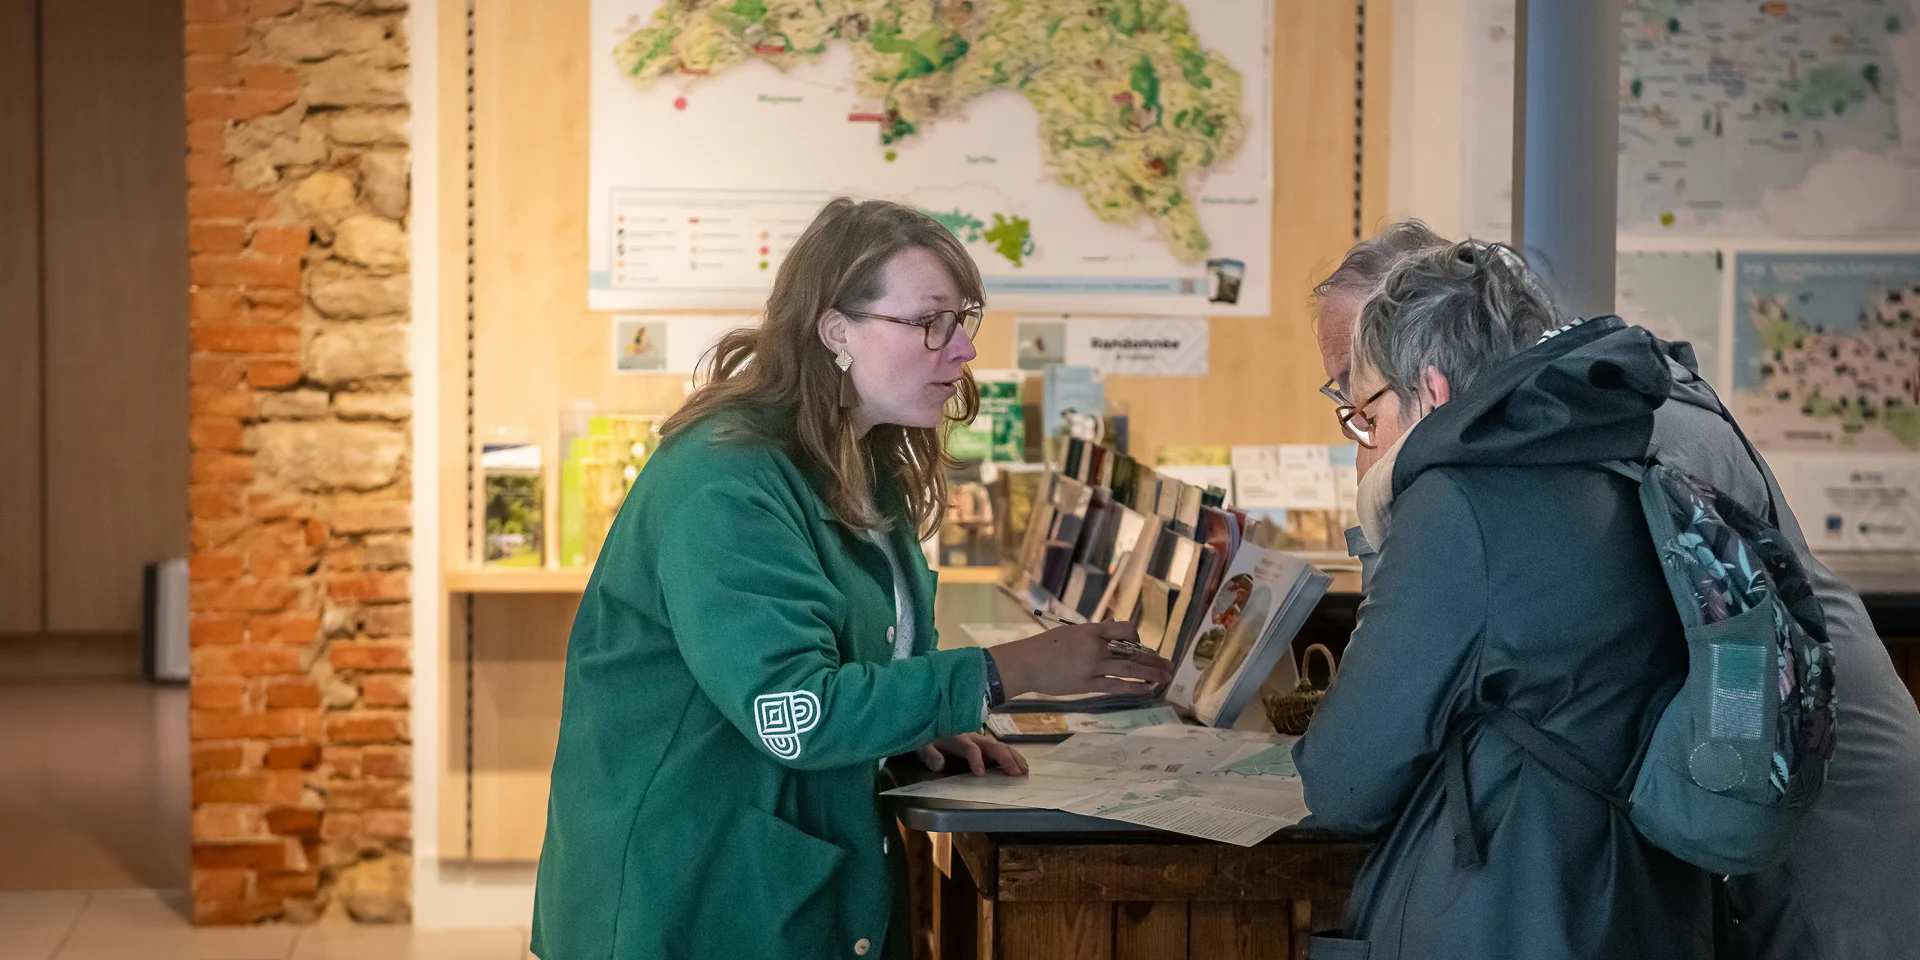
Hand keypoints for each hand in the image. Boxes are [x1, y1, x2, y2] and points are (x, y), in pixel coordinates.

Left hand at [918, 732, 1027, 777]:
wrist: (931, 724)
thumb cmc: (927, 738)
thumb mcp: (922, 745)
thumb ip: (930, 754)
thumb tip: (939, 765)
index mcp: (957, 738)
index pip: (970, 749)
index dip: (976, 760)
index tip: (980, 774)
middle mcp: (972, 737)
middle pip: (992, 746)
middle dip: (1005, 759)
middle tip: (1016, 773)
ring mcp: (980, 740)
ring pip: (1000, 746)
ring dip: (1014, 758)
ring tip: (1024, 771)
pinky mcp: (984, 744)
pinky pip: (1001, 749)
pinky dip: (1013, 756)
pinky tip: (1022, 765)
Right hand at [987, 620, 1174, 699]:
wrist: (1026, 663)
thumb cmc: (1045, 647)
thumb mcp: (1071, 632)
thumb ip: (1093, 632)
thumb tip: (1113, 627)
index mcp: (1092, 630)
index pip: (1126, 630)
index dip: (1138, 639)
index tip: (1142, 647)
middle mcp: (1096, 646)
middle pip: (1133, 651)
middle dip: (1154, 659)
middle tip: (1170, 665)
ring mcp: (1093, 666)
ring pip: (1130, 669)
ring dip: (1151, 674)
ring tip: (1166, 678)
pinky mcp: (1088, 684)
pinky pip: (1117, 687)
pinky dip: (1135, 687)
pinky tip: (1147, 689)